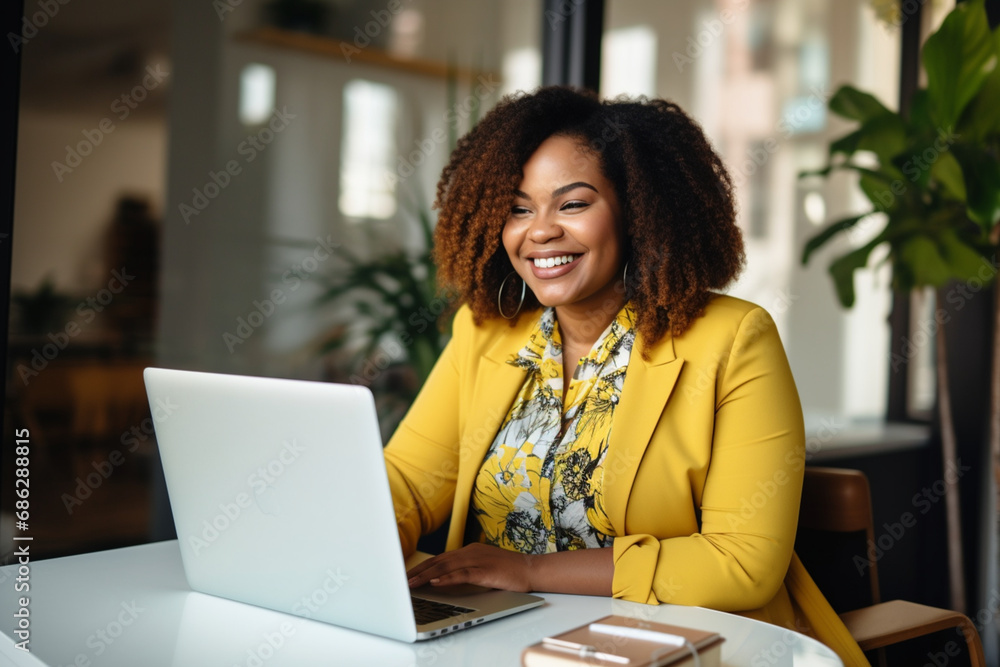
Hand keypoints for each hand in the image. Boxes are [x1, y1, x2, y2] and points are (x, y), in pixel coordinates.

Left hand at [406, 543, 535, 591]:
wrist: (531, 569)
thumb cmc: (508, 571)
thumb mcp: (483, 568)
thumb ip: (466, 570)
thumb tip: (446, 579)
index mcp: (469, 550)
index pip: (440, 558)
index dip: (422, 566)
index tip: (407, 575)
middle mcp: (470, 552)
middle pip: (438, 560)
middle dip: (418, 571)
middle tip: (401, 580)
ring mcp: (477, 559)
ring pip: (445, 566)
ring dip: (426, 575)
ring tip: (411, 584)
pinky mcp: (484, 570)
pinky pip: (461, 574)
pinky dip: (446, 578)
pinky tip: (435, 582)